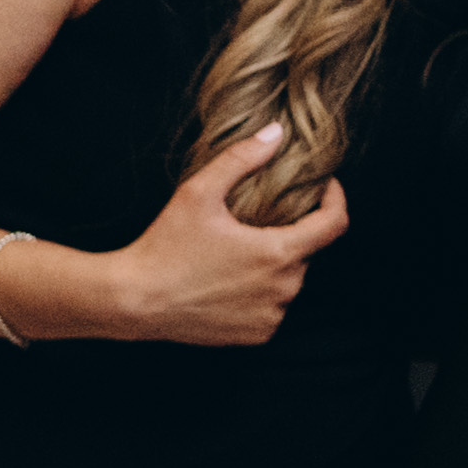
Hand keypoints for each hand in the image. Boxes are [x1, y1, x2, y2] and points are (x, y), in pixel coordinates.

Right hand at [70, 127, 344, 344]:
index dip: (335, 200)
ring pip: (289, 281)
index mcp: (277, 253)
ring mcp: (270, 316)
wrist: (132, 301)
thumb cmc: (163, 248)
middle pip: (306, 252)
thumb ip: (241, 158)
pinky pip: (272, 307)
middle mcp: (282, 289)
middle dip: (289, 234)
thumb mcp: (198, 193)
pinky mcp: (255, 334)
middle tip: (253, 225)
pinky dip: (260, 294)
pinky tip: (229, 284)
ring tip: (236, 257)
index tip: (323, 189)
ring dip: (274, 266)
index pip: (334, 224)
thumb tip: (275, 133)